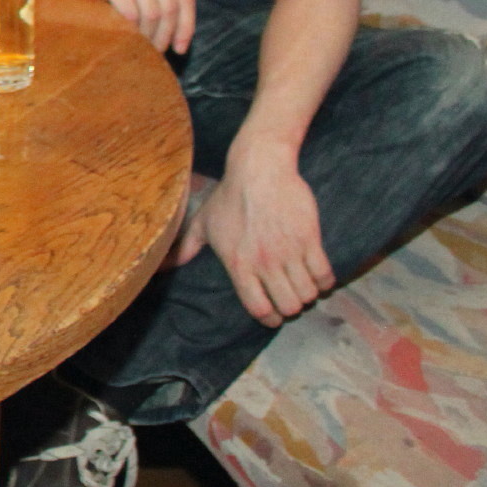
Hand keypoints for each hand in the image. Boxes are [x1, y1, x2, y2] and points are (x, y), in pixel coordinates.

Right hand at [40, 0, 196, 54]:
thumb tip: (174, 24)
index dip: (186, 26)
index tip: (180, 48)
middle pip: (170, 8)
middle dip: (165, 36)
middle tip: (155, 53)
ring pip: (152, 14)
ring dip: (147, 37)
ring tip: (139, 49)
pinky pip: (130, 13)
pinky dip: (130, 31)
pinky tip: (124, 39)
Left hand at [173, 142, 333, 324]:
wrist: (259, 169)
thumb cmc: (229, 196)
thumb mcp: (203, 223)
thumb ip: (185, 249)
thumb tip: (162, 267)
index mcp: (238, 264)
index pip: (258, 308)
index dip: (268, 318)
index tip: (273, 316)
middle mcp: (264, 262)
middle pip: (288, 305)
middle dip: (291, 307)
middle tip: (290, 299)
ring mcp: (288, 252)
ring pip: (307, 293)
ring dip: (307, 294)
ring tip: (303, 287)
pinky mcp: (309, 239)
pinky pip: (324, 274)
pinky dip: (324, 281)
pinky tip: (318, 276)